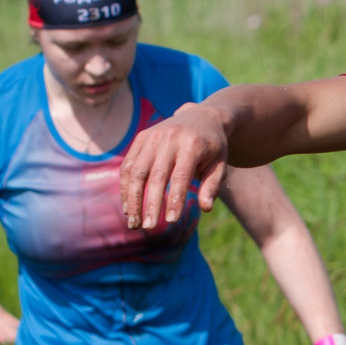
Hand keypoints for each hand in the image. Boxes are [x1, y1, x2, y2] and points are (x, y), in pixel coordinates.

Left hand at [0, 301, 18, 344]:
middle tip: (13, 340)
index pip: (1, 336)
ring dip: (17, 332)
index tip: (3, 341)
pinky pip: (14, 320)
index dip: (3, 340)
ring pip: (14, 327)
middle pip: (10, 333)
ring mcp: (4, 318)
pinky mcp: (6, 314)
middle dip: (12, 338)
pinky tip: (22, 327)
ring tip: (21, 336)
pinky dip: (18, 324)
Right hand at [120, 101, 229, 230]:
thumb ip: (212, 185)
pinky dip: (125, 187)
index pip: (180, 176)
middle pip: (155, 175)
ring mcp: (153, 137)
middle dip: (150, 204)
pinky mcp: (141, 138)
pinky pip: (128, 165)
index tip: (171, 221)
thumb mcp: (220, 164)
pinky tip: (128, 207)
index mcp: (192, 144)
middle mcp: (169, 138)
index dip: (174, 199)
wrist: (202, 116)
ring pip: (136, 171)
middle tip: (149, 227)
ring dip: (132, 199)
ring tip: (134, 222)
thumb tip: (205, 208)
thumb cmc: (213, 147)